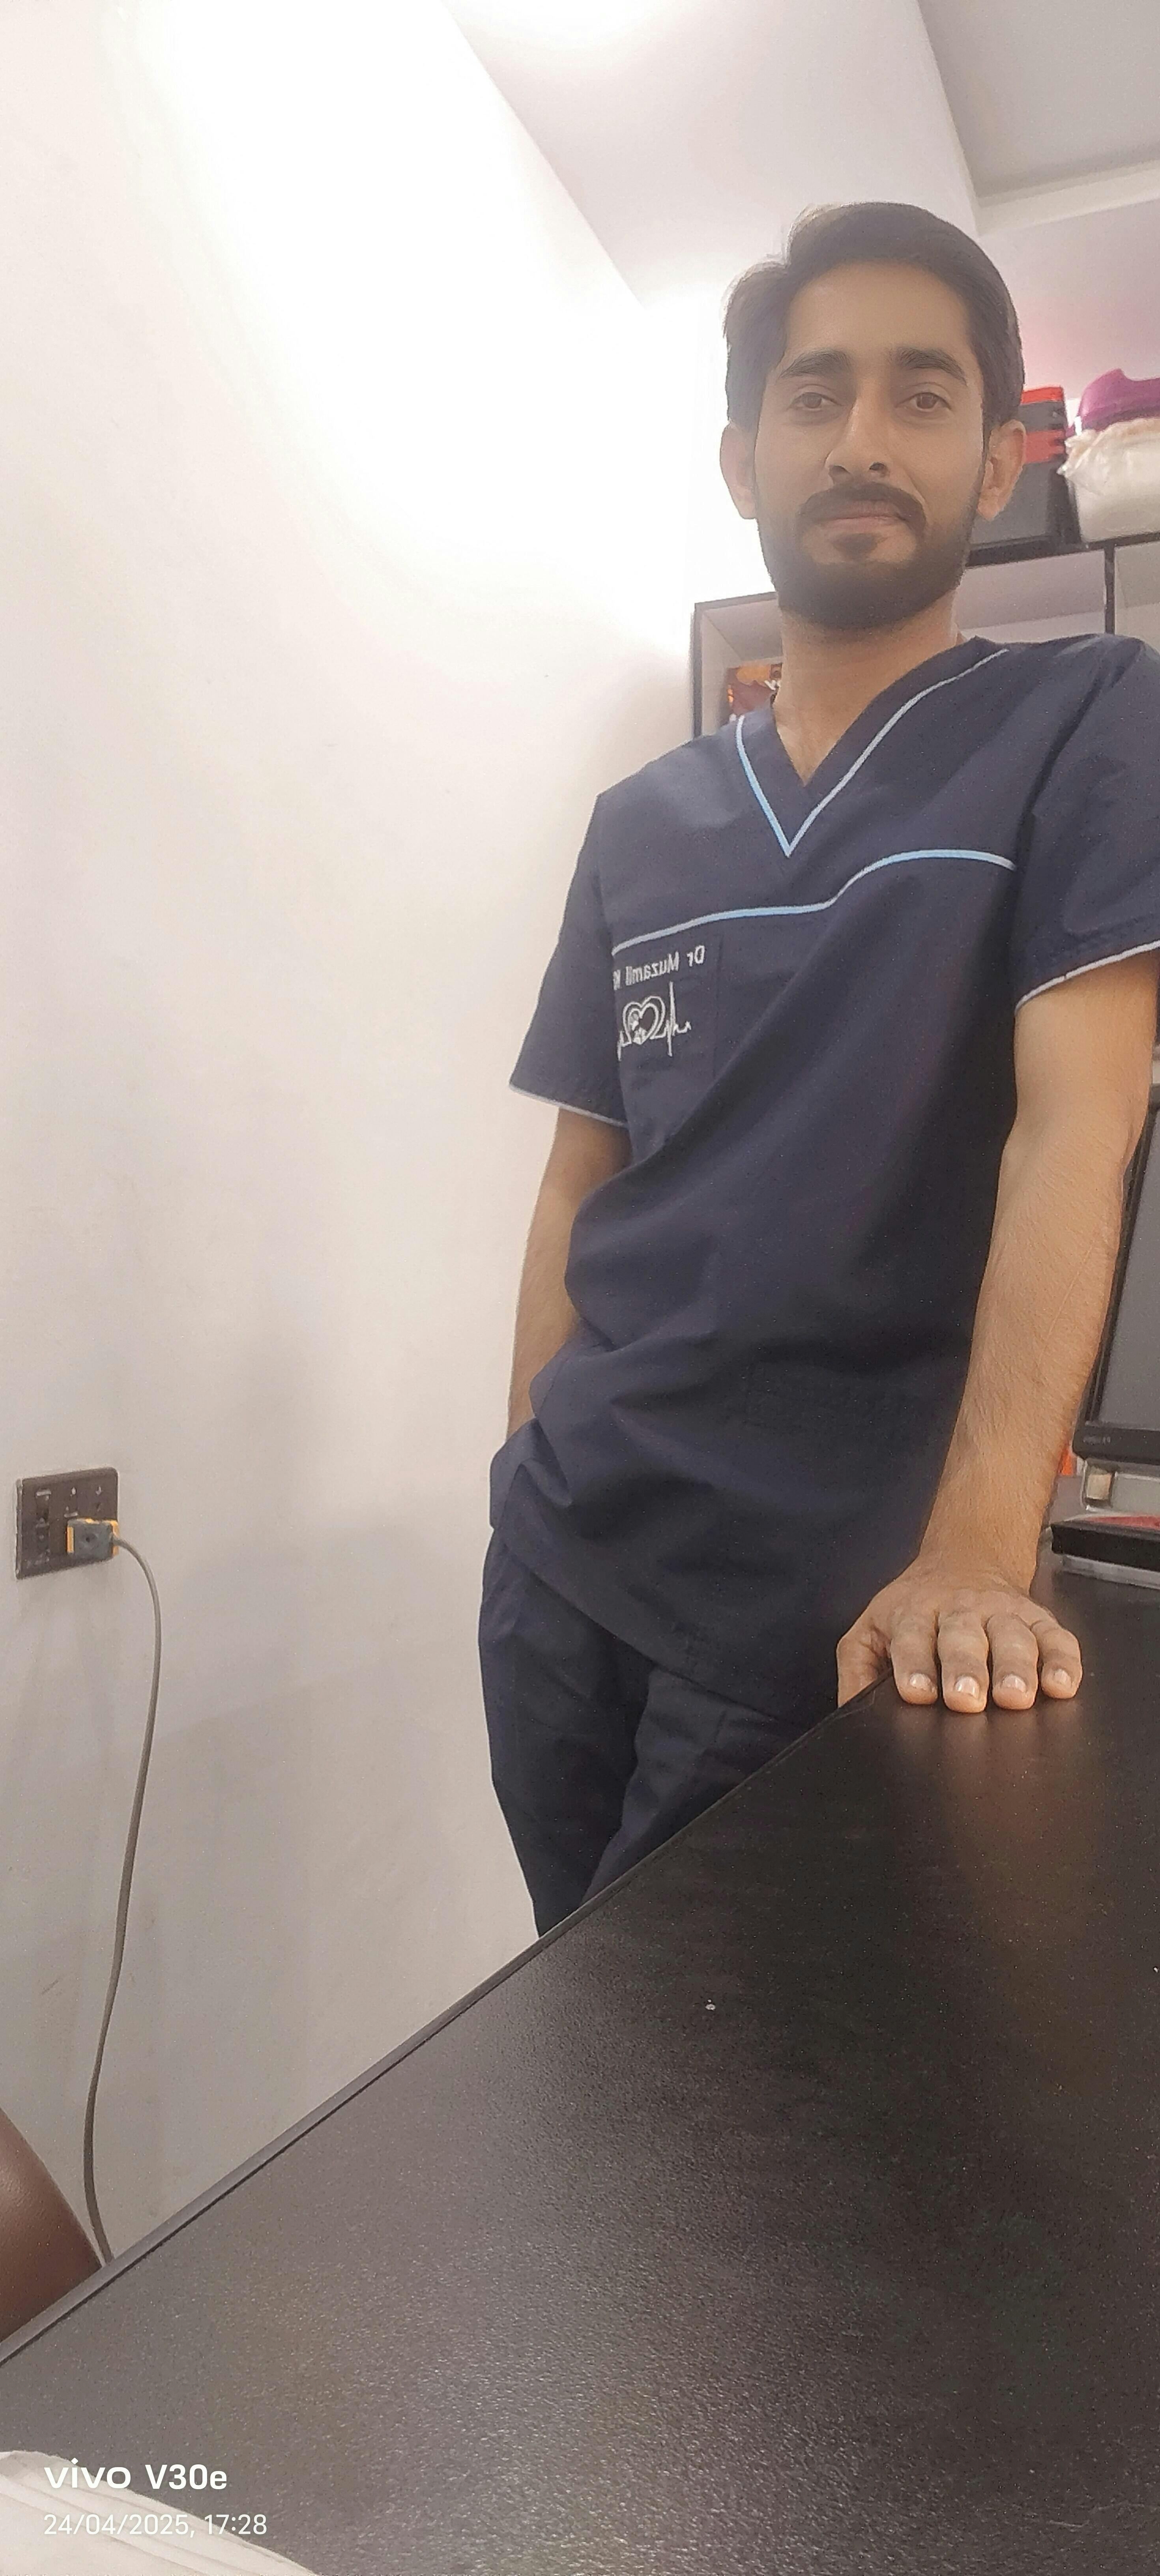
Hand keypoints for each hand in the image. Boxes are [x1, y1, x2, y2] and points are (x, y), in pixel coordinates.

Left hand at [835, 1553, 1081, 1710]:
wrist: (964, 1561)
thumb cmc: (912, 1611)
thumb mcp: (870, 1632)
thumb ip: (857, 1673)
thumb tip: (849, 1716)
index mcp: (914, 1613)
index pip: (911, 1637)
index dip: (914, 1664)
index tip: (917, 1692)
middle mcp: (959, 1610)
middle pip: (963, 1637)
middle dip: (965, 1668)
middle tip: (966, 1697)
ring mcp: (1002, 1613)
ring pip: (1013, 1637)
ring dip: (1016, 1667)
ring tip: (1015, 1697)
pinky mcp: (1038, 1618)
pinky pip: (1056, 1638)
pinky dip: (1063, 1661)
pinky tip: (1061, 1685)